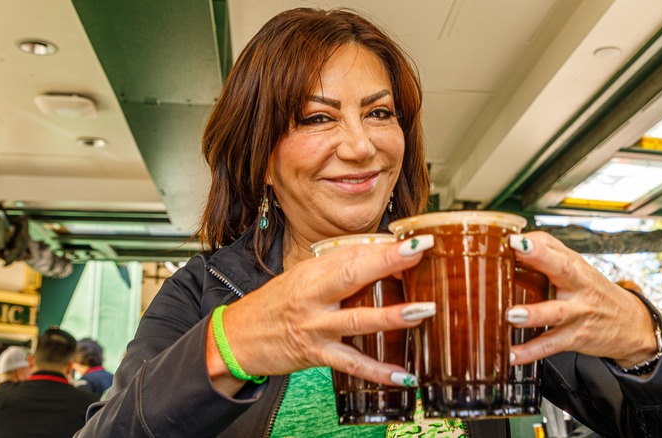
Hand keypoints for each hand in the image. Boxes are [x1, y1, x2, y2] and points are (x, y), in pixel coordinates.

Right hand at [206, 235, 435, 392]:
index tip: (414, 240)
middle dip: (388, 262)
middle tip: (418, 252)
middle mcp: (314, 296)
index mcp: (312, 272)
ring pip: (357, 320)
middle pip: (352, 275)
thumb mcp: (303, 277)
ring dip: (393, 316)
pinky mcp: (316, 354)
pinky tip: (404, 376)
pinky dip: (378, 372)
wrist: (237, 337)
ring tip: (423, 311)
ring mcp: (315, 326)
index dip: (383, 247)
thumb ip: (337, 269)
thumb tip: (381, 255)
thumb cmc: (276, 304)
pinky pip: (352, 364)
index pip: (351, 253)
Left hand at [506, 232, 657, 366]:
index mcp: (574, 265)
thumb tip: (512, 244)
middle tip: (517, 251)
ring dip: (533, 313)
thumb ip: (548, 254)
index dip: (534, 242)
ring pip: (556, 312)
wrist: (632, 324)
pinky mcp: (576, 337)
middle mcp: (577, 285)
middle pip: (561, 268)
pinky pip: (551, 345)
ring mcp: (578, 312)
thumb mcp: (577, 269)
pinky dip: (531, 352)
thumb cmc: (595, 293)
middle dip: (538, 257)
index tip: (513, 238)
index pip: (553, 246)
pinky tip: (512, 355)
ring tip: (512, 315)